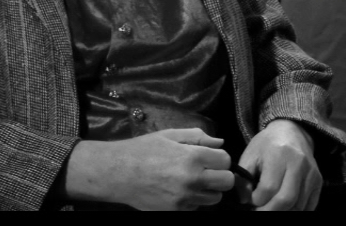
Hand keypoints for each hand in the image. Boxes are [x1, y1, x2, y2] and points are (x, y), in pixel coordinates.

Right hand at [63, 128, 234, 210]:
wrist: (118, 173)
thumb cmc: (143, 149)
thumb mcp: (169, 135)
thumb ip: (196, 136)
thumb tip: (219, 142)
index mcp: (193, 157)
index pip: (226, 160)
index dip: (219, 157)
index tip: (209, 156)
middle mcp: (193, 180)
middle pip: (227, 182)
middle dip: (220, 174)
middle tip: (206, 169)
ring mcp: (185, 199)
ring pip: (214, 198)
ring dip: (208, 188)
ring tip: (191, 179)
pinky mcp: (176, 211)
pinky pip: (196, 207)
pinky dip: (193, 199)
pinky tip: (178, 189)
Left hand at [235, 119, 321, 210]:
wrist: (291, 131)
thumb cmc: (267, 144)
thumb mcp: (250, 155)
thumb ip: (243, 178)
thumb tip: (244, 200)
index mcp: (278, 154)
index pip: (268, 187)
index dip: (257, 200)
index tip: (250, 200)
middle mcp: (298, 164)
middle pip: (286, 199)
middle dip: (269, 211)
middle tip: (258, 212)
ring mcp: (311, 174)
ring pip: (298, 205)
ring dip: (282, 212)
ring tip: (270, 209)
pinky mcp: (319, 182)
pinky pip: (309, 206)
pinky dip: (295, 211)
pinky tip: (284, 208)